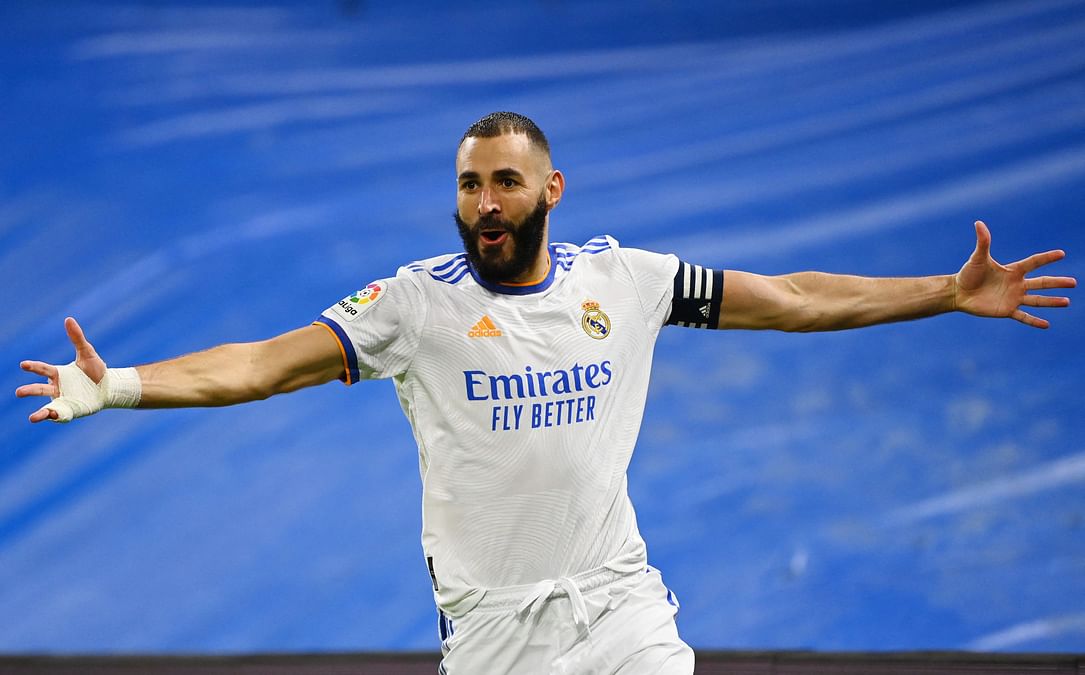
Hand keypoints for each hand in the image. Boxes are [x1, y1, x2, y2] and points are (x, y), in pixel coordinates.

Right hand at [16, 317, 107, 422]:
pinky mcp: (71, 410)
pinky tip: (53, 417)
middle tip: (19, 392)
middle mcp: (57, 387)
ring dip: (40, 413)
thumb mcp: (87, 353)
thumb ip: (77, 338)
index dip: (33, 367)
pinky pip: (61, 415)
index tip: (23, 364)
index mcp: (58, 373)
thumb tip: (68, 319)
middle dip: (29, 390)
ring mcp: (63, 400)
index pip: (42, 369)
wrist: (109, 387)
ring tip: (32, 418)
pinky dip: (56, 416)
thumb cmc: (95, 370)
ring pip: (47, 407)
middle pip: (39, 389)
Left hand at [955, 221, 1075, 328]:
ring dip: (1052, 301)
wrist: (958, 292)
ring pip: (1037, 300)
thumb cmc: (967, 273)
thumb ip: (983, 241)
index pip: (1033, 262)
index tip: (1061, 253)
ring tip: (1067, 302)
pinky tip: (1046, 325)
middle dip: (1057, 282)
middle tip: (1074, 282)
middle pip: (1041, 283)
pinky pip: (1023, 317)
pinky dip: (1034, 321)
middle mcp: (1016, 284)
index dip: (1046, 258)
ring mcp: (1013, 298)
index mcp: (1012, 270)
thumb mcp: (977, 258)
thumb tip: (978, 223)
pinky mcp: (1006, 310)